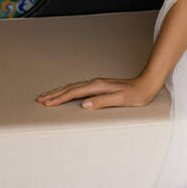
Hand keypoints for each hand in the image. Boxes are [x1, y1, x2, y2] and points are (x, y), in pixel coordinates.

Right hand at [36, 76, 158, 109]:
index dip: (59, 98)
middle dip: (54, 94)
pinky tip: (66, 93)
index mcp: (98, 86)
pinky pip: (79, 88)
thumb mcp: (120, 100)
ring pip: (73, 87)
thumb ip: (102, 102)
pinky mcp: (100, 86)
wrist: (147, 85)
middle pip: (70, 88)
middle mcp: (95, 83)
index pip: (74, 93)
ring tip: (47, 96)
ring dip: (59, 91)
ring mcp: (97, 83)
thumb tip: (84, 105)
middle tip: (39, 99)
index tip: (47, 103)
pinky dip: (69, 90)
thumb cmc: (136, 95)